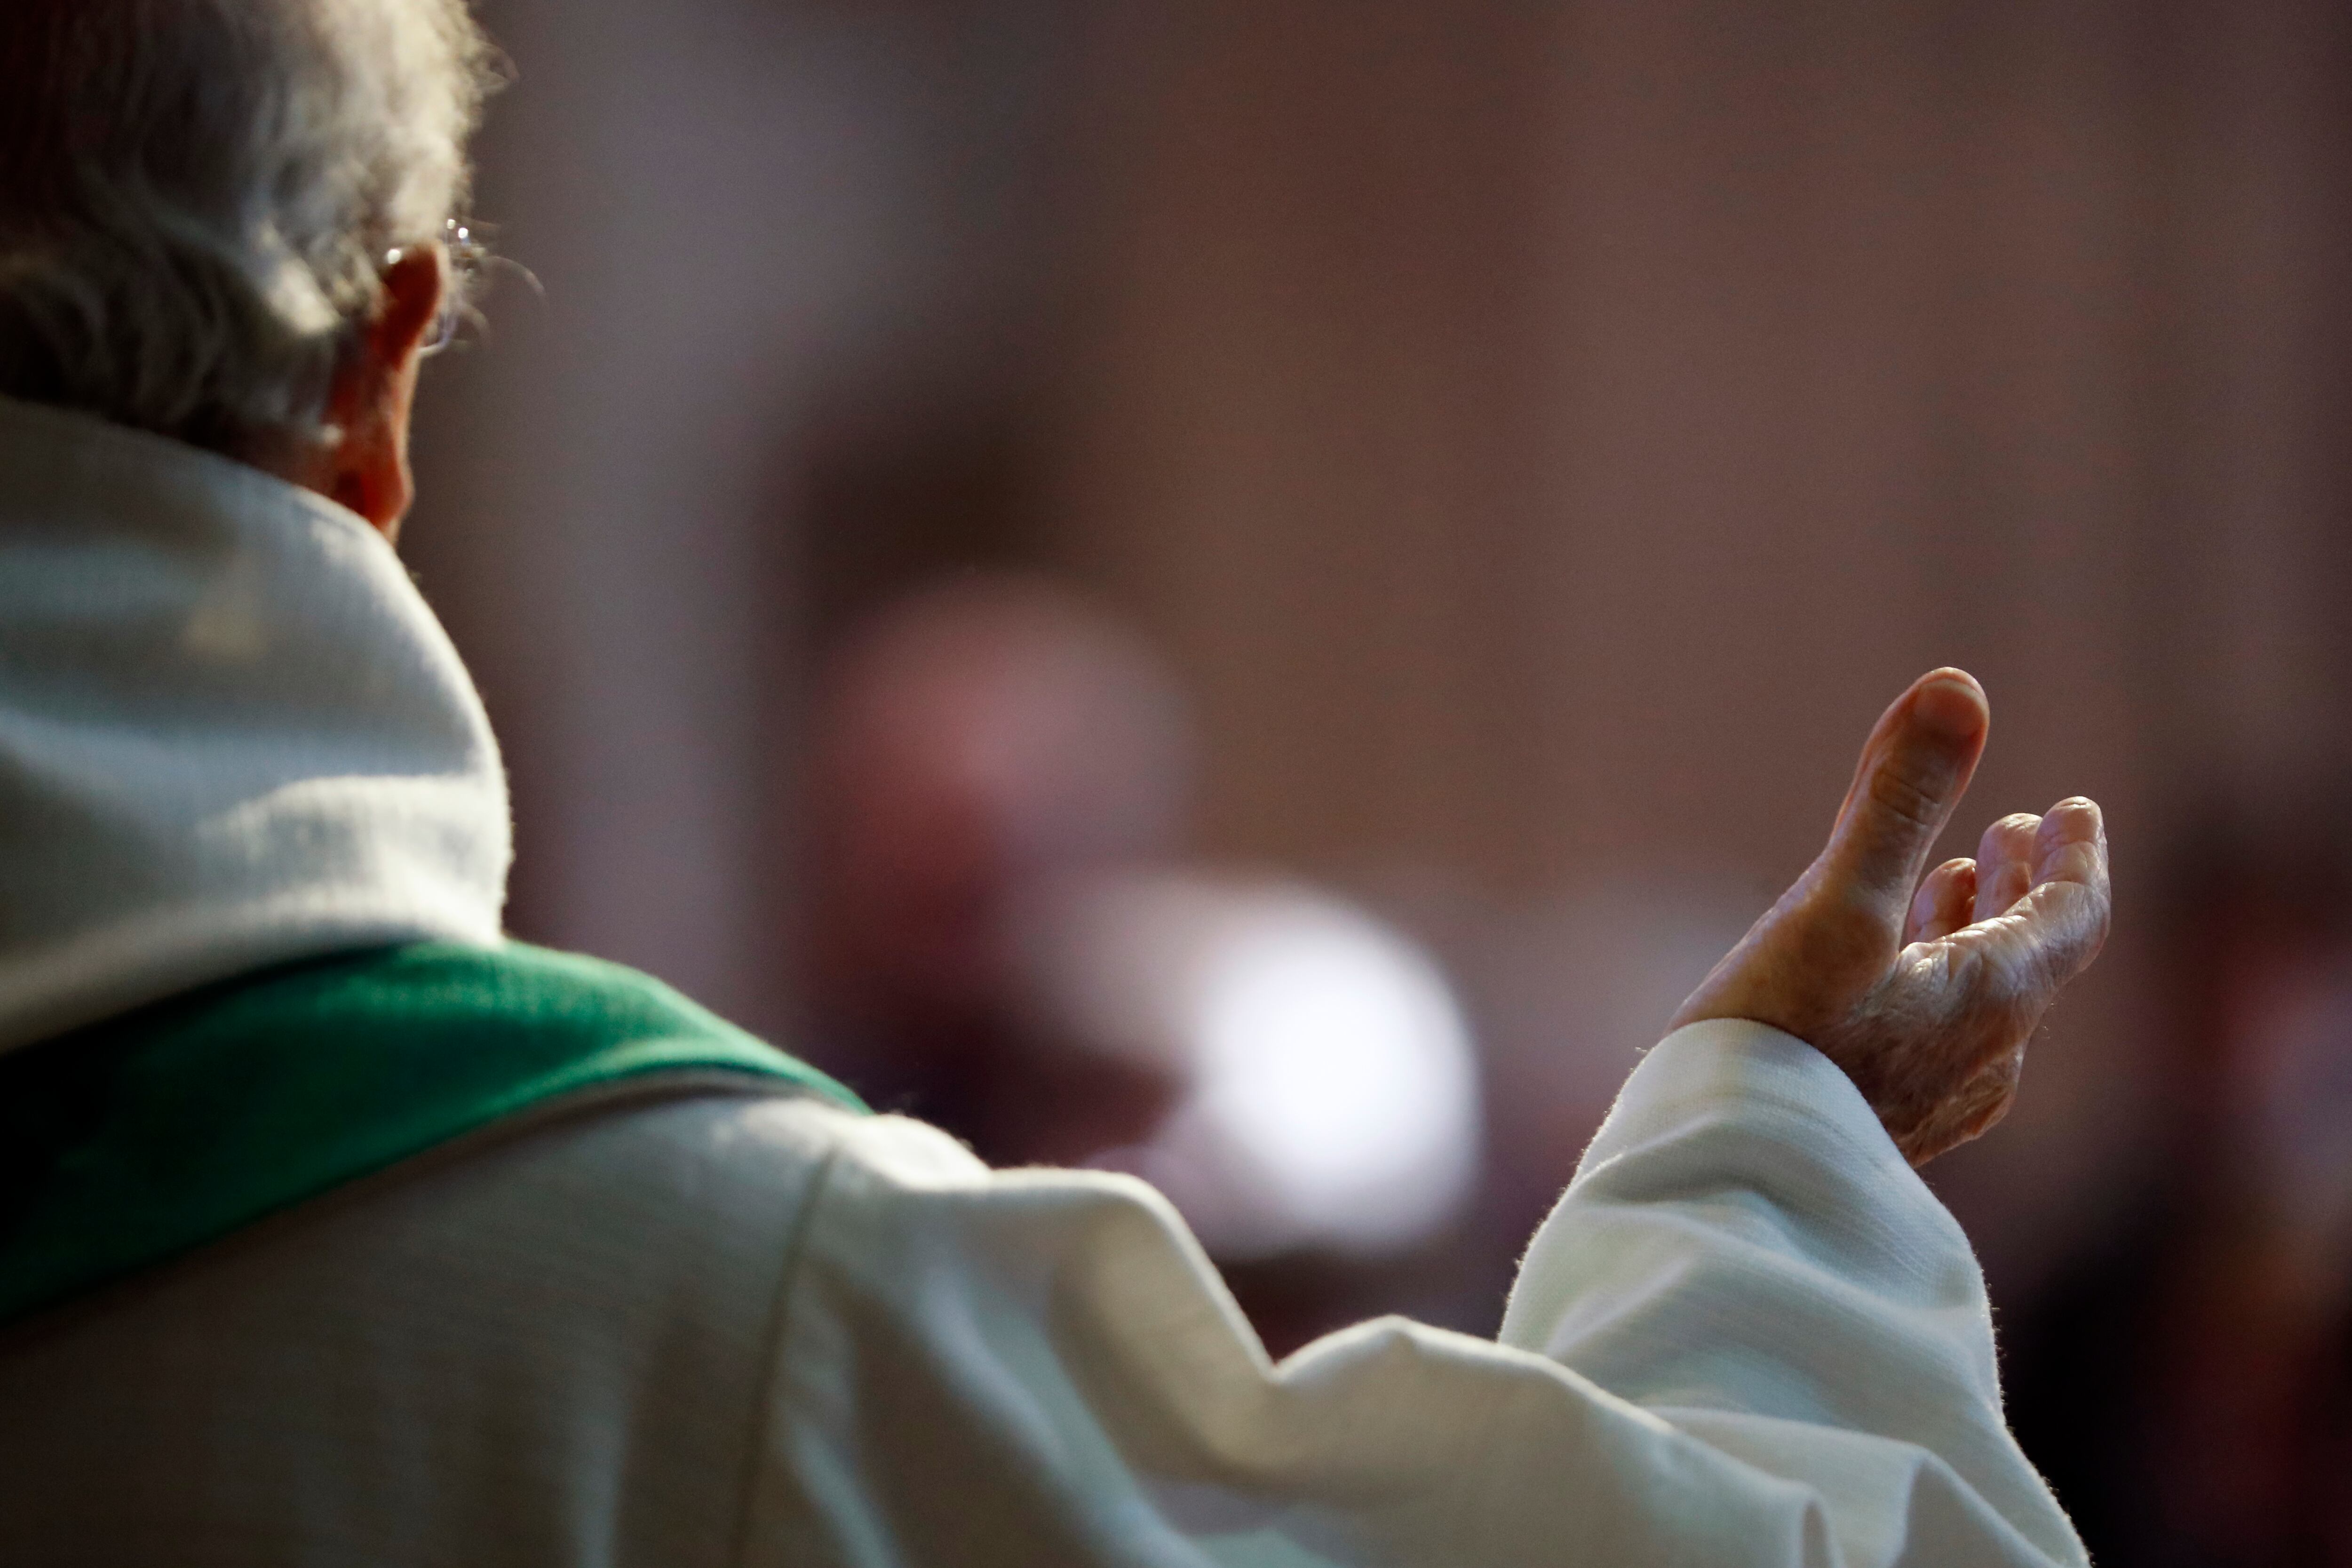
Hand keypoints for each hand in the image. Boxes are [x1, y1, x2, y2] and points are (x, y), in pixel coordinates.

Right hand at [1669, 669, 2110, 1165]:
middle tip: (2013, 831)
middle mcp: (1980, 1058)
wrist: (1722, 1183)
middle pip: (2030, 960)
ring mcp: (1931, 1102)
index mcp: (1992, 1001)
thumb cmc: (1780, 1043)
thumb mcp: (1838, 904)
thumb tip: (1958, 685)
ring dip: (1972, 932)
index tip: (2071, 808)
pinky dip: (1928, 981)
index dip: (2078, 858)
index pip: (2073, 919)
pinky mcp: (1878, 1128)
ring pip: (1978, 1001)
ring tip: (1951, 885)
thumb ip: (1897, 798)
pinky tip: (1881, 980)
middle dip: (2022, 887)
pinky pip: (1932, 1037)